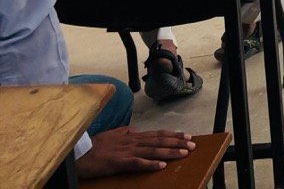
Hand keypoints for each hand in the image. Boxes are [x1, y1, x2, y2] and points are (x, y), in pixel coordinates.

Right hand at [77, 127, 194, 178]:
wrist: (78, 154)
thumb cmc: (94, 146)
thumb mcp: (111, 135)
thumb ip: (124, 133)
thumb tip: (134, 131)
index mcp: (132, 136)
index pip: (157, 134)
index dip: (173, 135)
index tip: (187, 136)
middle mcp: (132, 141)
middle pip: (159, 140)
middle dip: (177, 142)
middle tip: (193, 144)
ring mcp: (126, 151)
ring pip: (153, 150)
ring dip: (170, 151)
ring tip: (184, 153)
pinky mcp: (119, 162)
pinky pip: (137, 163)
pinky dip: (150, 163)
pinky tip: (161, 165)